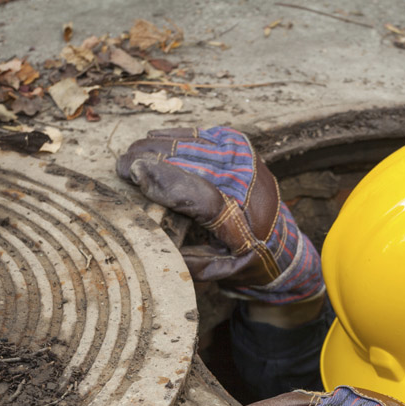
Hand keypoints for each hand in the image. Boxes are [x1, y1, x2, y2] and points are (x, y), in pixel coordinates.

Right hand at [117, 126, 323, 304]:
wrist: (282, 241)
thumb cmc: (246, 259)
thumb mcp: (220, 270)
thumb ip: (188, 260)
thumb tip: (149, 241)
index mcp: (242, 221)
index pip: (200, 195)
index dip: (164, 181)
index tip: (134, 173)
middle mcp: (246, 184)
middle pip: (189, 161)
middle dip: (149, 159)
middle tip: (122, 167)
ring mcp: (244, 159)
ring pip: (190, 143)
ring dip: (156, 146)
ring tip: (133, 157)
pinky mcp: (239, 145)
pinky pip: (198, 135)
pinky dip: (172, 138)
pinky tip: (153, 143)